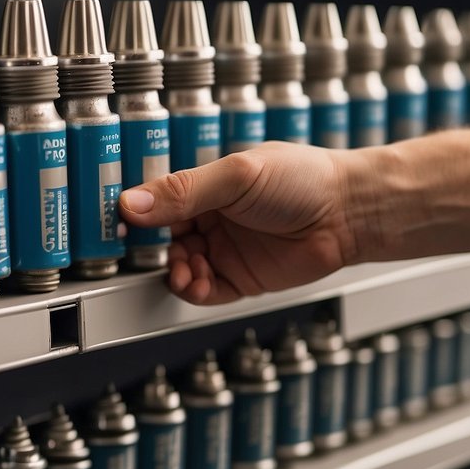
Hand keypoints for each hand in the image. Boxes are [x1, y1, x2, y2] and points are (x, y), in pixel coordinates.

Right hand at [118, 142, 358, 304]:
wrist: (350, 212)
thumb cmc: (304, 179)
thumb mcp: (236, 176)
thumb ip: (184, 190)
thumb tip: (132, 201)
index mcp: (205, 185)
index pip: (157, 201)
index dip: (138, 213)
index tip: (119, 223)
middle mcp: (210, 218)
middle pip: (162, 239)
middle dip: (152, 249)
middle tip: (149, 252)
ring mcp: (224, 250)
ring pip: (179, 267)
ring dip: (173, 272)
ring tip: (183, 268)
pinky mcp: (239, 279)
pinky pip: (204, 292)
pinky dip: (193, 291)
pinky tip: (194, 282)